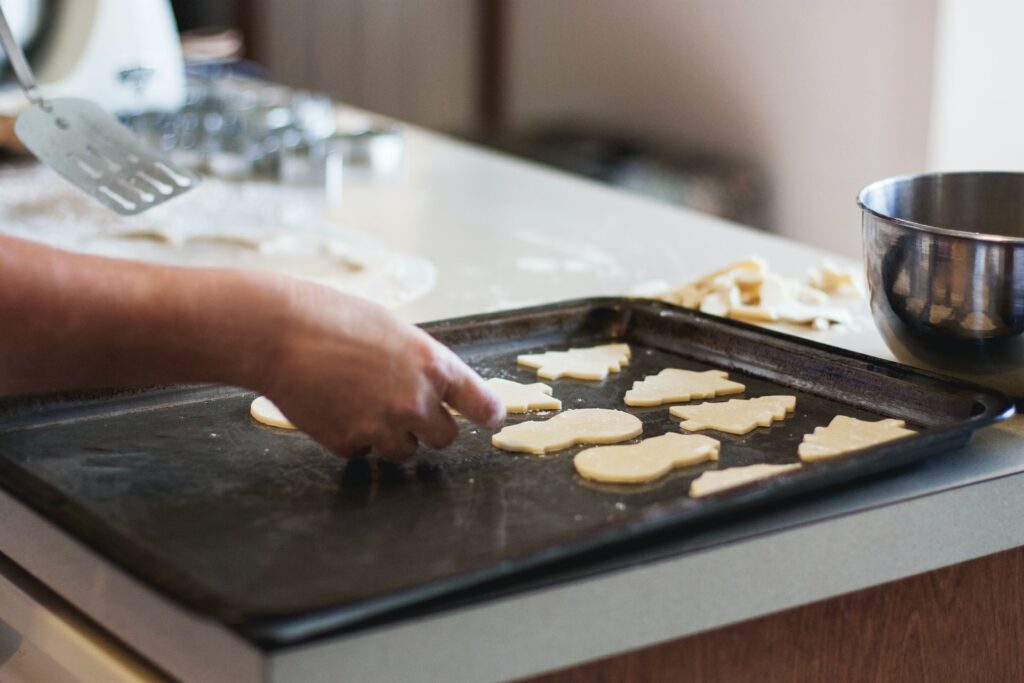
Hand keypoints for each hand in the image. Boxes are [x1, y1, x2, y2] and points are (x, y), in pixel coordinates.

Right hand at [253, 278, 504, 459]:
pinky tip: (333, 407)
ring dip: (390, 435)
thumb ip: (418, 362)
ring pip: (405, 451)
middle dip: (428, 427)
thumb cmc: (332, 317)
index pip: (482, 404)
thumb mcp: (392, 329)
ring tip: (360, 402)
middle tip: (402, 407)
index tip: (491, 418)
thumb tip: (431, 386)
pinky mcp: (350, 443)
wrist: (279, 332)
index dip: (488, 413)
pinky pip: (363, 451)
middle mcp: (417, 401)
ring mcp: (384, 427)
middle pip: (445, 438)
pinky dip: (353, 437)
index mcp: (434, 365)